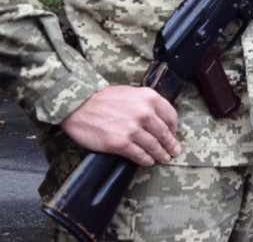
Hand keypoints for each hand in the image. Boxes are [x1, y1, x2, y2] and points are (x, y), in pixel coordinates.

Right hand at [60, 86, 180, 166]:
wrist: (77, 105)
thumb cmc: (102, 98)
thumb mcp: (131, 93)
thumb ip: (146, 104)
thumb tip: (158, 118)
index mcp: (149, 98)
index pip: (170, 116)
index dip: (174, 128)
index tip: (173, 134)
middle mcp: (144, 113)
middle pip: (164, 133)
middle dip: (170, 144)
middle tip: (174, 151)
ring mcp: (132, 129)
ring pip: (153, 146)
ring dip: (160, 154)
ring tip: (164, 158)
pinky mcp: (120, 143)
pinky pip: (139, 155)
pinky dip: (146, 160)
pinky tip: (148, 161)